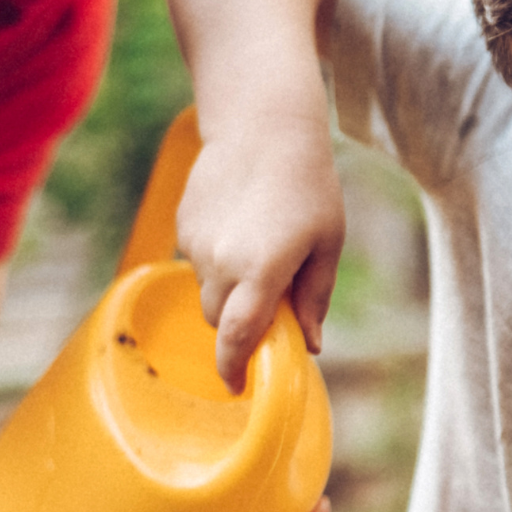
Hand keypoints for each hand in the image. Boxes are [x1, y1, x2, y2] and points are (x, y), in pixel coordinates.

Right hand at [172, 108, 343, 390]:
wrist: (263, 124)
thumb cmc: (308, 183)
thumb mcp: (327, 243)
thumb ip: (315, 299)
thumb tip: (312, 346)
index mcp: (262, 271)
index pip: (238, 338)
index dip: (234, 369)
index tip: (238, 387)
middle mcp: (221, 263)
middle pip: (220, 320)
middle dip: (240, 324)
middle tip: (270, 304)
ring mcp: (196, 244)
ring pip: (208, 290)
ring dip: (230, 288)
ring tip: (260, 246)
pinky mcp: (183, 226)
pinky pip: (197, 260)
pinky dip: (217, 259)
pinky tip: (241, 224)